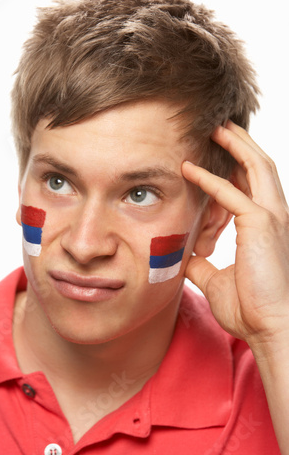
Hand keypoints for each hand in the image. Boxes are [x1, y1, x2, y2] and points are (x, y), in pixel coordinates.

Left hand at [182, 121, 288, 348]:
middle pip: (259, 167)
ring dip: (236, 145)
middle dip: (241, 143)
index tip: (217, 154)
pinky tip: (189, 169)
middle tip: (220, 126)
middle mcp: (273, 216)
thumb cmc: (250, 308)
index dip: (235, 166)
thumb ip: (201, 264)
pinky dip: (209, 179)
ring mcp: (270, 217)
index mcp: (264, 226)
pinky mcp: (261, 224)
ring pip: (256, 167)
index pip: (251, 186)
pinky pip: (231, 194)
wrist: (270, 327)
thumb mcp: (215, 279)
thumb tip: (183, 256)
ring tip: (216, 128)